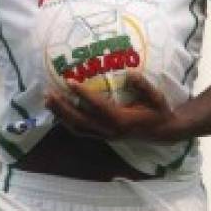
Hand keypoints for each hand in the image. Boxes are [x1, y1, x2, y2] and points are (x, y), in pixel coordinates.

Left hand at [45, 72, 183, 142]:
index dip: (84, 95)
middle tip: (49, 94)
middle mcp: (110, 130)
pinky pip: (81, 131)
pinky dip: (67, 123)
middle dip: (63, 107)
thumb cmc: (158, 112)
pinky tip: (58, 112)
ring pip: (78, 128)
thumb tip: (130, 74)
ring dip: (61, 115)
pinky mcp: (102, 136)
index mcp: (122, 120)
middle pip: (81, 120)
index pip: (99, 107)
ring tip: (48, 101)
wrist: (162, 132)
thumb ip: (144, 86)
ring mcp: (105, 135)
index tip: (70, 82)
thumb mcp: (156, 98)